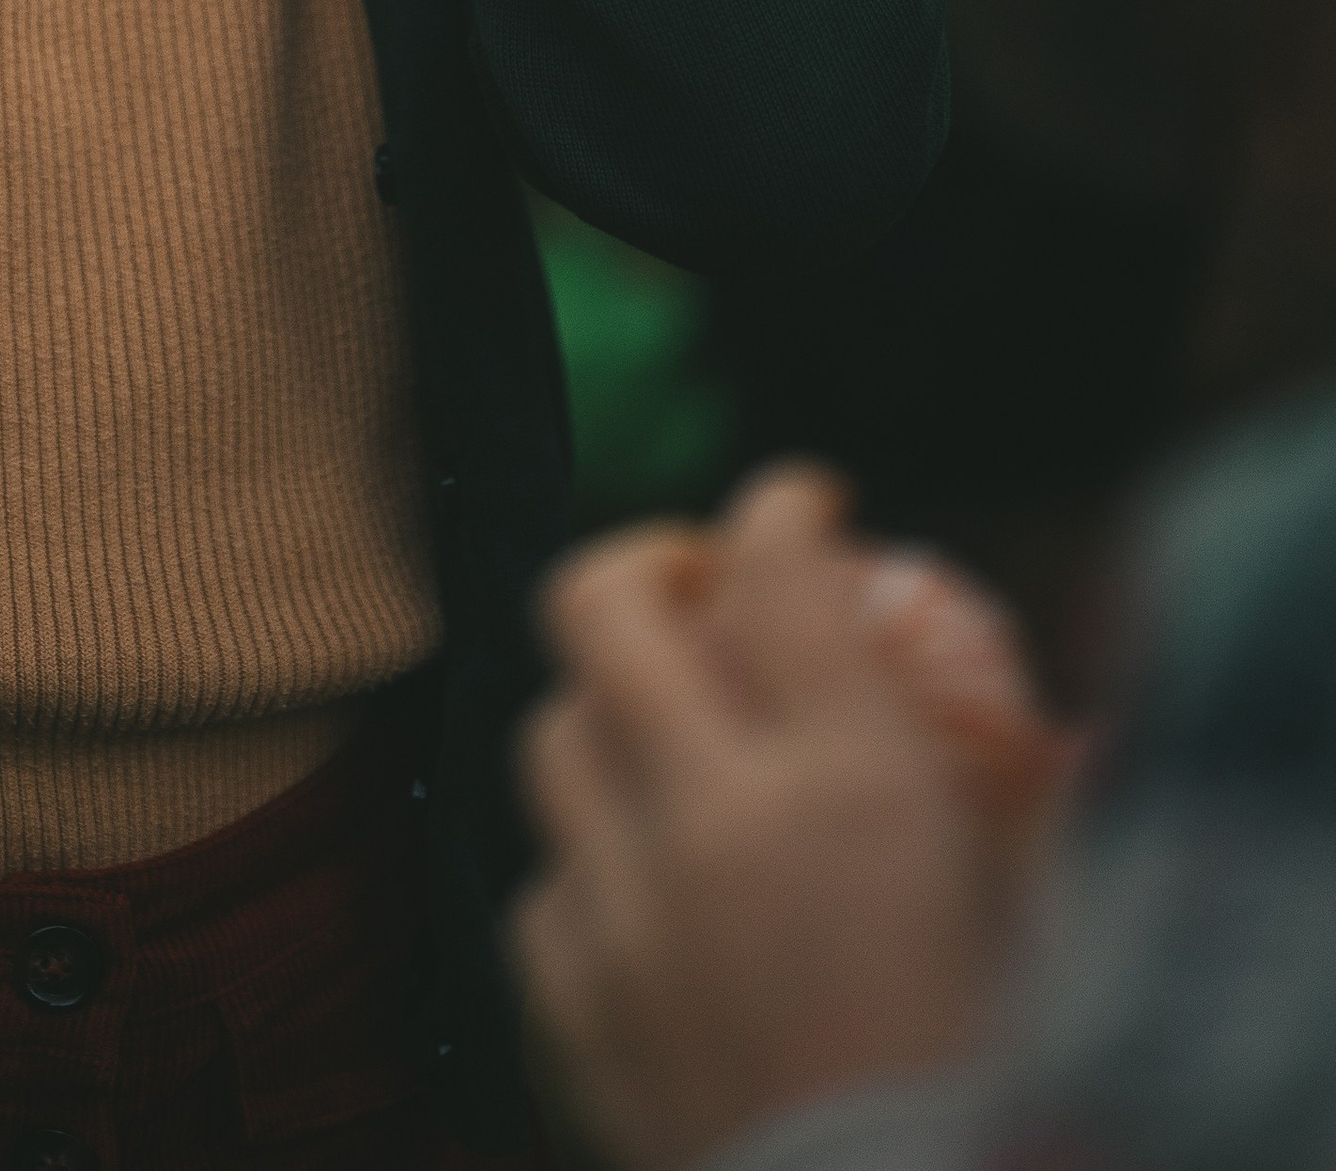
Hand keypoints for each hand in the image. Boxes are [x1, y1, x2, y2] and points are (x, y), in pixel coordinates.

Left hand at [511, 471, 1030, 1170]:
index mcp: (849, 782)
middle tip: (698, 586)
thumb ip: (1014, 796)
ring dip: (608, 715)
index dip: (781, 505)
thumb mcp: (1035, 913)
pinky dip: (592, 869)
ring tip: (669, 740)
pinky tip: (648, 892)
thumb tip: (1044, 731)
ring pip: (550, 732)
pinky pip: (545, 885)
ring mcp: (623, 913)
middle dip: (647, 564)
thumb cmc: (996, 1082)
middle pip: (596, 605)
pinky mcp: (571, 1005)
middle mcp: (714, 822)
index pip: (773, 566)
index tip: (802, 508)